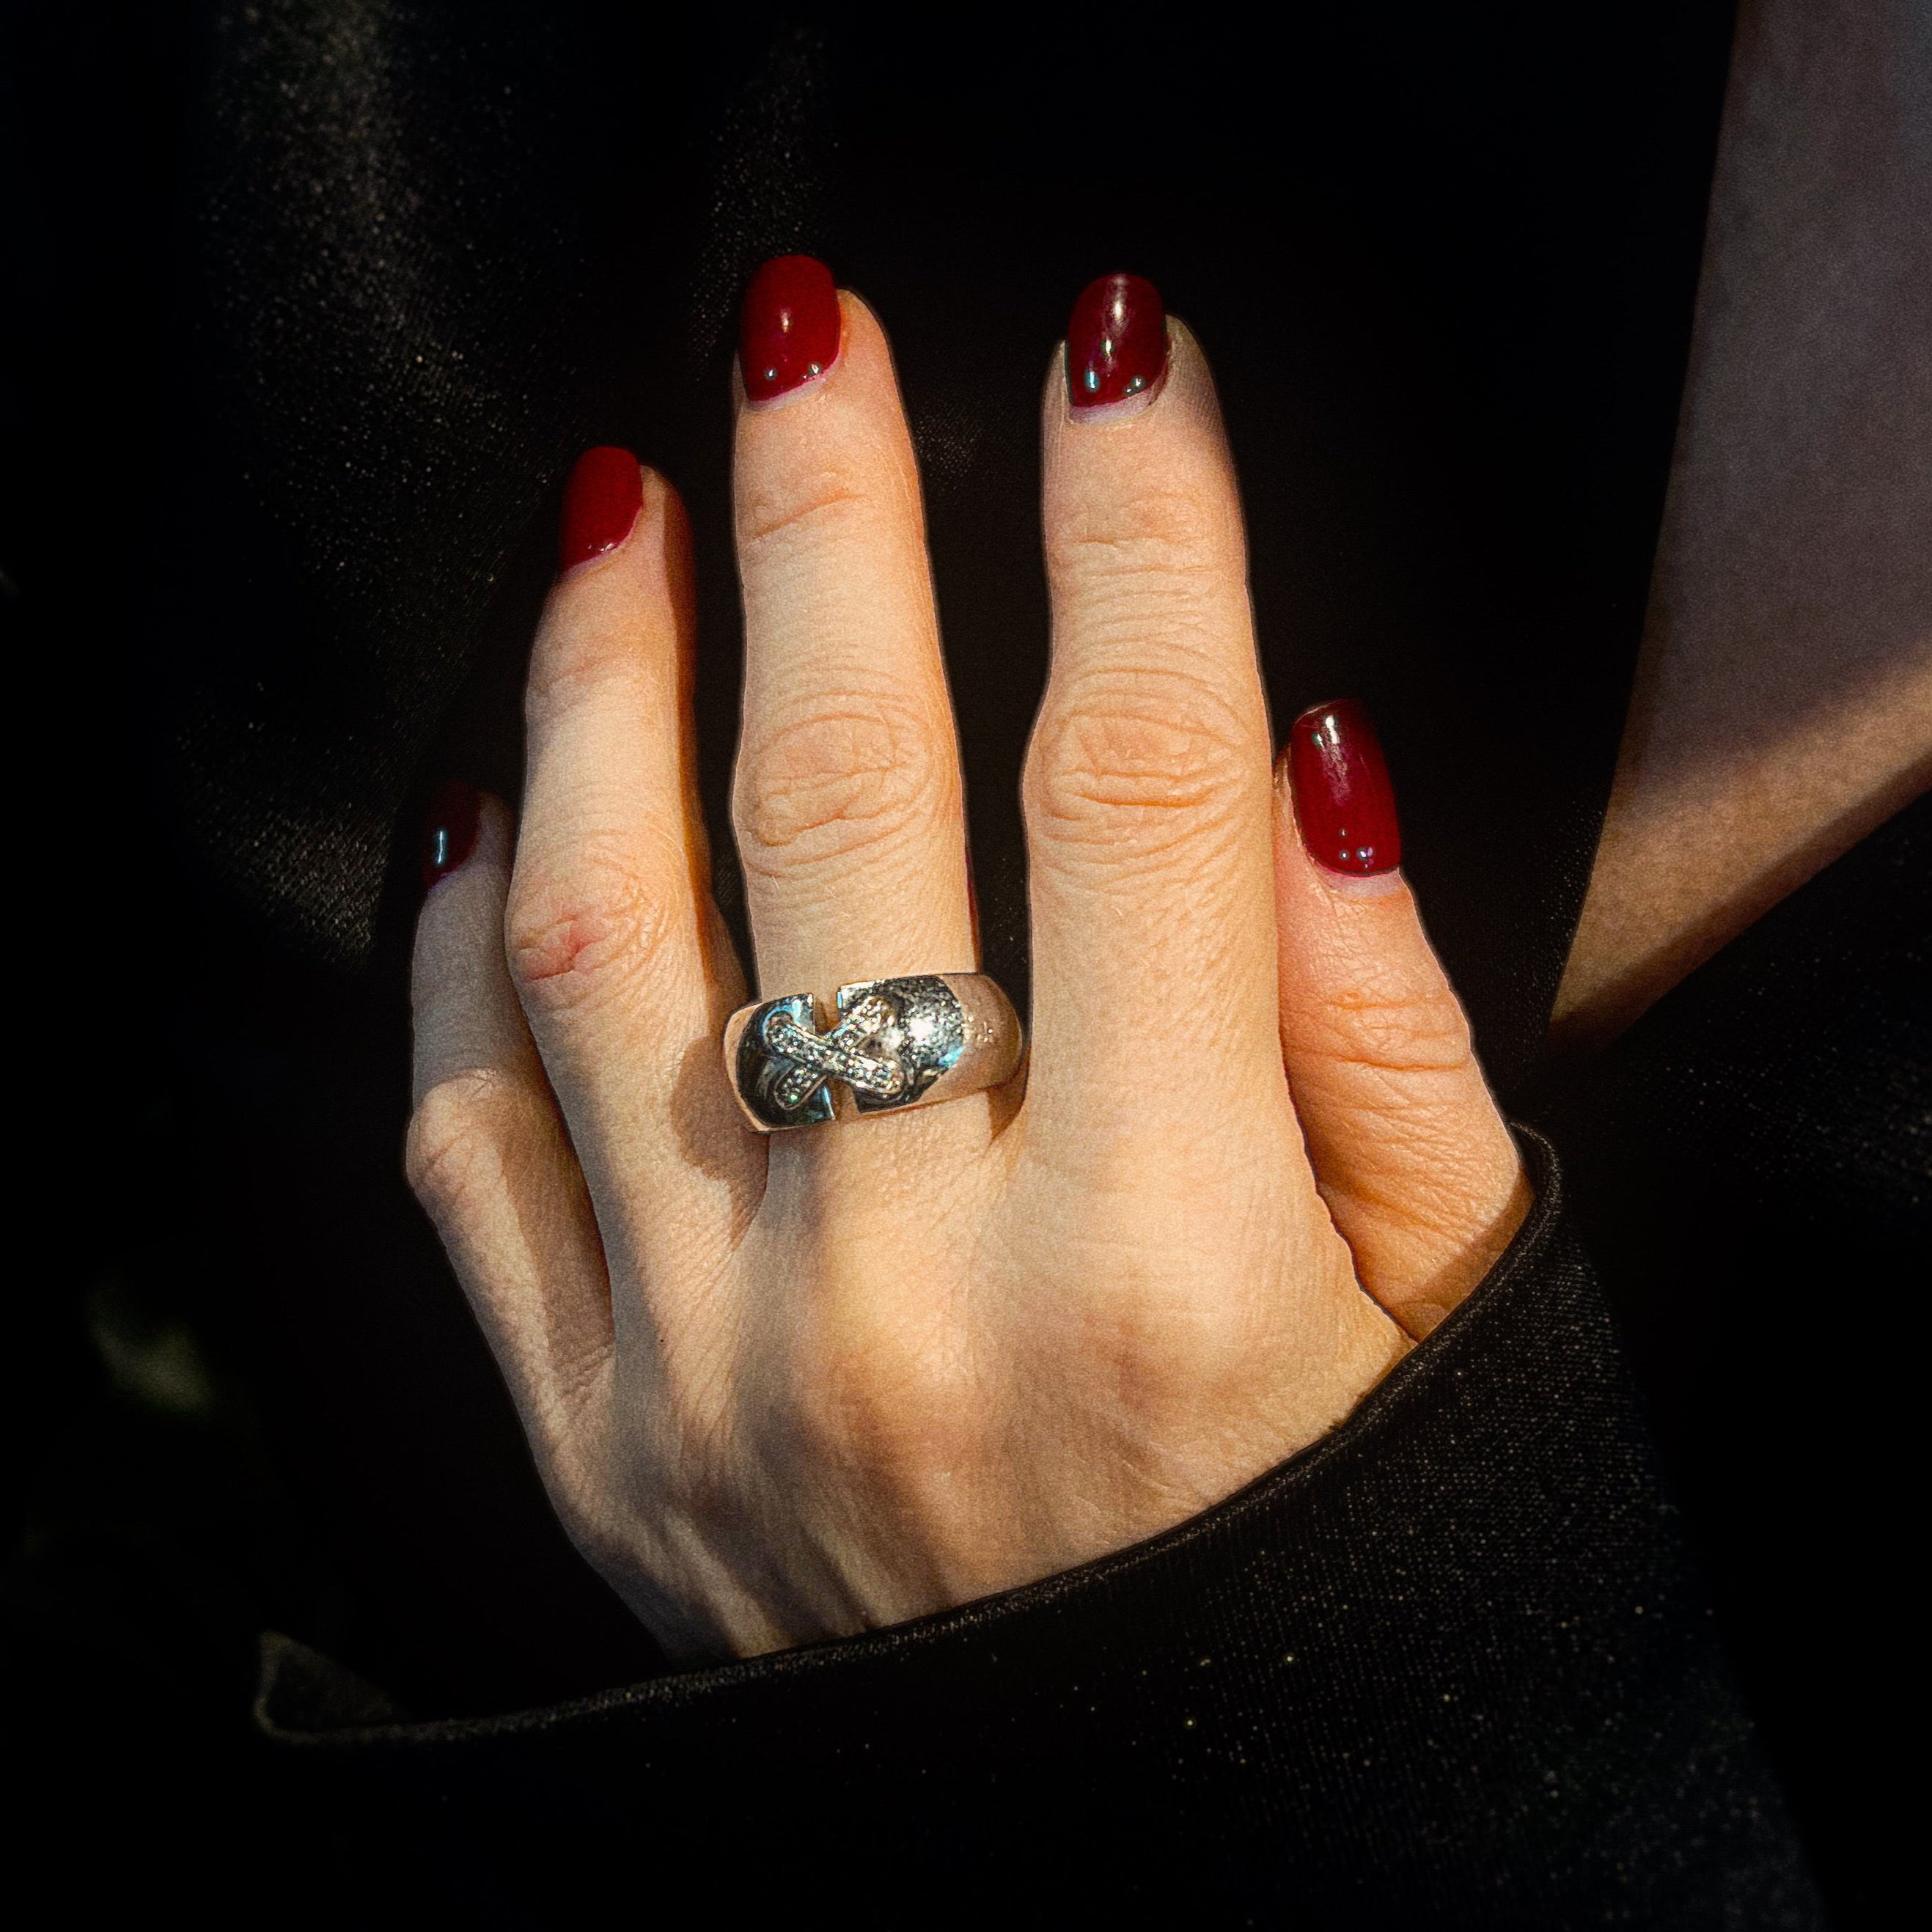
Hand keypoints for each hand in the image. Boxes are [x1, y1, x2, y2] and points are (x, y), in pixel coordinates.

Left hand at [407, 266, 1528, 1662]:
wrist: (1150, 1859)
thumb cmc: (1334, 1563)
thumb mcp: (1441, 1311)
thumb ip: (1371, 1029)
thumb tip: (1287, 752)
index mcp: (1174, 1264)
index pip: (1140, 791)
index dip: (1142, 536)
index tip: (1127, 361)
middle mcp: (914, 1305)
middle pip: (846, 803)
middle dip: (837, 519)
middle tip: (810, 335)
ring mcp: (715, 1378)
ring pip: (608, 944)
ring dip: (607, 687)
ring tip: (620, 516)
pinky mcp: (596, 1448)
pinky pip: (470, 1150)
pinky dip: (457, 961)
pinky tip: (490, 812)